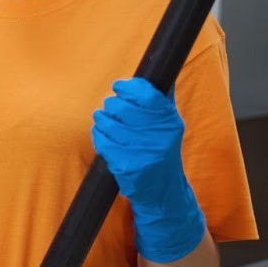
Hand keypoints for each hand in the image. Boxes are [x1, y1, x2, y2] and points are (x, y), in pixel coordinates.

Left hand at [90, 77, 206, 263]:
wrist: (163, 193)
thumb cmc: (162, 153)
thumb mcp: (170, 128)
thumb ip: (163, 103)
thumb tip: (160, 73)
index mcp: (170, 122)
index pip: (146, 94)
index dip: (128, 87)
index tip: (119, 87)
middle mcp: (159, 136)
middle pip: (122, 107)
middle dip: (111, 104)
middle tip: (110, 107)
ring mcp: (143, 152)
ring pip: (108, 122)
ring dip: (101, 119)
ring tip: (104, 120)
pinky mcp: (127, 166)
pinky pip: (102, 141)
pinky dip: (98, 135)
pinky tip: (102, 135)